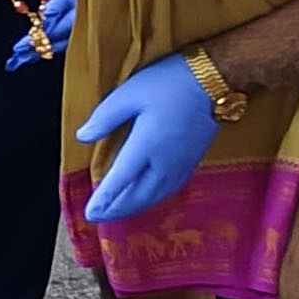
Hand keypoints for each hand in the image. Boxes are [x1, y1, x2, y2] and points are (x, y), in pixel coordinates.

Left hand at [75, 52, 223, 223]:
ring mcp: (181, 164)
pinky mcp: (193, 160)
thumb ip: (105, 117)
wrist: (215, 80)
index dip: (105, 199)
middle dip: (117, 210)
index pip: (120, 180)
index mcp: (146, 145)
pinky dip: (153, 199)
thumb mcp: (130, 92)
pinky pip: (170, 190)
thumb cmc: (170, 82)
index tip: (90, 212)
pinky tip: (148, 197)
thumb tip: (83, 136)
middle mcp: (165, 162)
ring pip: (155, 196)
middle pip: (139, 196)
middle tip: (98, 218)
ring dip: (135, 208)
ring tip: (118, 213)